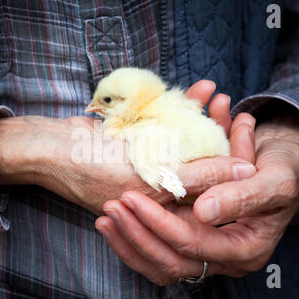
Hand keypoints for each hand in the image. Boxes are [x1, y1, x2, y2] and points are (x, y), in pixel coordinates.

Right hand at [0, 80, 255, 214]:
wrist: (53, 146)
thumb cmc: (93, 168)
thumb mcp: (150, 175)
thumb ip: (199, 176)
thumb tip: (246, 173)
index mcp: (166, 209)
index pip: (213, 190)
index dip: (231, 164)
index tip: (246, 137)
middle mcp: (161, 189)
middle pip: (202, 163)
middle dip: (218, 134)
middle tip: (231, 108)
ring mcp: (151, 164)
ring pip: (187, 141)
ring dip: (202, 116)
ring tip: (216, 94)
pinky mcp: (142, 143)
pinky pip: (170, 126)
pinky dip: (182, 108)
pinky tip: (197, 89)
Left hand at [95, 107, 298, 284]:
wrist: (278, 167)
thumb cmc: (281, 170)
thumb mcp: (271, 179)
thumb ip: (242, 195)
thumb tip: (204, 211)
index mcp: (246, 248)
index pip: (193, 244)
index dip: (160, 223)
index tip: (132, 198)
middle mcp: (224, 258)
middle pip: (172, 261)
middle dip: (138, 234)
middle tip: (112, 208)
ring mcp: (206, 254)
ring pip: (161, 264)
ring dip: (130, 242)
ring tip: (105, 219)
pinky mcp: (192, 244)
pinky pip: (159, 255)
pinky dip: (134, 242)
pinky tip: (114, 225)